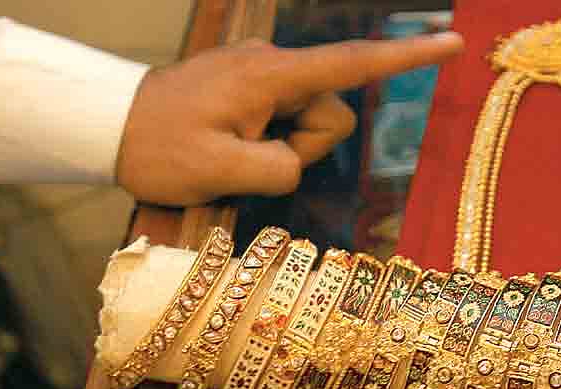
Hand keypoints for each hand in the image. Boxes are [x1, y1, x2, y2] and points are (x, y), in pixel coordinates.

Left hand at [116, 32, 462, 205]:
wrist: (108, 127)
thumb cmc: (159, 149)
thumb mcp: (220, 173)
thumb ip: (279, 170)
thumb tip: (295, 161)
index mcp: (270, 78)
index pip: (352, 63)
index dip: (406, 57)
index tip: (451, 43)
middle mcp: (273, 67)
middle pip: (332, 112)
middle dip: (306, 146)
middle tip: (251, 159)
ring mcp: (262, 76)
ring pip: (311, 122)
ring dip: (285, 148)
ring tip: (235, 154)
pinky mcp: (251, 87)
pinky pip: (288, 119)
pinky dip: (271, 141)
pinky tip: (232, 144)